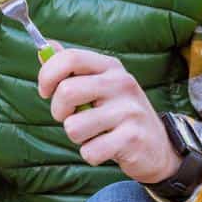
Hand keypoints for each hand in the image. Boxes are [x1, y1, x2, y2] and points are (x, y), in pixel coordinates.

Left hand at [37, 47, 181, 183]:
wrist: (157, 148)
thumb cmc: (117, 114)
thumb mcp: (99, 86)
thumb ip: (72, 69)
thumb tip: (45, 47)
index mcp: (110, 67)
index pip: (70, 58)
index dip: (47, 75)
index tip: (44, 92)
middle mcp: (122, 83)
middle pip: (66, 92)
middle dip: (58, 111)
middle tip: (72, 117)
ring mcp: (129, 110)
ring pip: (73, 127)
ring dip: (77, 137)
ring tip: (96, 133)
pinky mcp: (132, 138)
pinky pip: (89, 151)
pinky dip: (92, 154)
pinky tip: (108, 148)